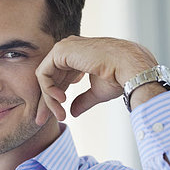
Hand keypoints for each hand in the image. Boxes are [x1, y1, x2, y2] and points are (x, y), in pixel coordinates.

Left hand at [34, 36, 158, 123]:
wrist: (129, 69)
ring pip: (45, 79)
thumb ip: (83, 100)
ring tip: (60, 116)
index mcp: (78, 57)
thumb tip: (72, 112)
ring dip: (49, 100)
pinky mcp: (61, 51)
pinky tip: (61, 101)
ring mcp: (64, 48)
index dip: (55, 99)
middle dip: (46, 102)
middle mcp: (70, 51)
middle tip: (40, 121)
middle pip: (50, 79)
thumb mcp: (97, 92)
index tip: (58, 117)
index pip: (59, 79)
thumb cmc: (119, 78)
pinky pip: (44, 74)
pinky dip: (48, 90)